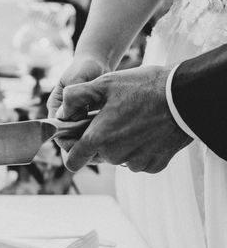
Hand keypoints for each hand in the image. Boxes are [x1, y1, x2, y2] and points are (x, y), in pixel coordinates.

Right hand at [47, 55, 108, 152]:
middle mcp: (65, 114)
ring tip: (107, 141)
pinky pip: (92, 130)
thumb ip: (72, 96)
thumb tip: (70, 117)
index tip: (81, 144)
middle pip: (68, 137)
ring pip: (81, 136)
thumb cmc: (84, 67)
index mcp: (56, 106)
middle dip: (81, 143)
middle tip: (98, 146)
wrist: (96, 62)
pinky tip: (112, 133)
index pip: (56, 130)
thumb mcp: (76, 77)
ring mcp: (76, 117)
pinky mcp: (88, 117)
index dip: (66, 140)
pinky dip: (100, 133)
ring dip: (92, 139)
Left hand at [62, 65, 192, 172]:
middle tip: (113, 117)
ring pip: (119, 158)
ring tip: (134, 120)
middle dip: (100, 140)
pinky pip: (140, 161)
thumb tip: (61, 114)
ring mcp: (136, 162)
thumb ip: (74, 97)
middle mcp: (115, 156)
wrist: (186, 96)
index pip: (73, 160)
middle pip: (98, 155)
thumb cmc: (144, 87)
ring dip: (121, 144)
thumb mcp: (104, 83)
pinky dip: (141, 149)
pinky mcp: (155, 165)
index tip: (78, 137)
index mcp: (98, 139)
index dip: (72, 150)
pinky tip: (149, 130)